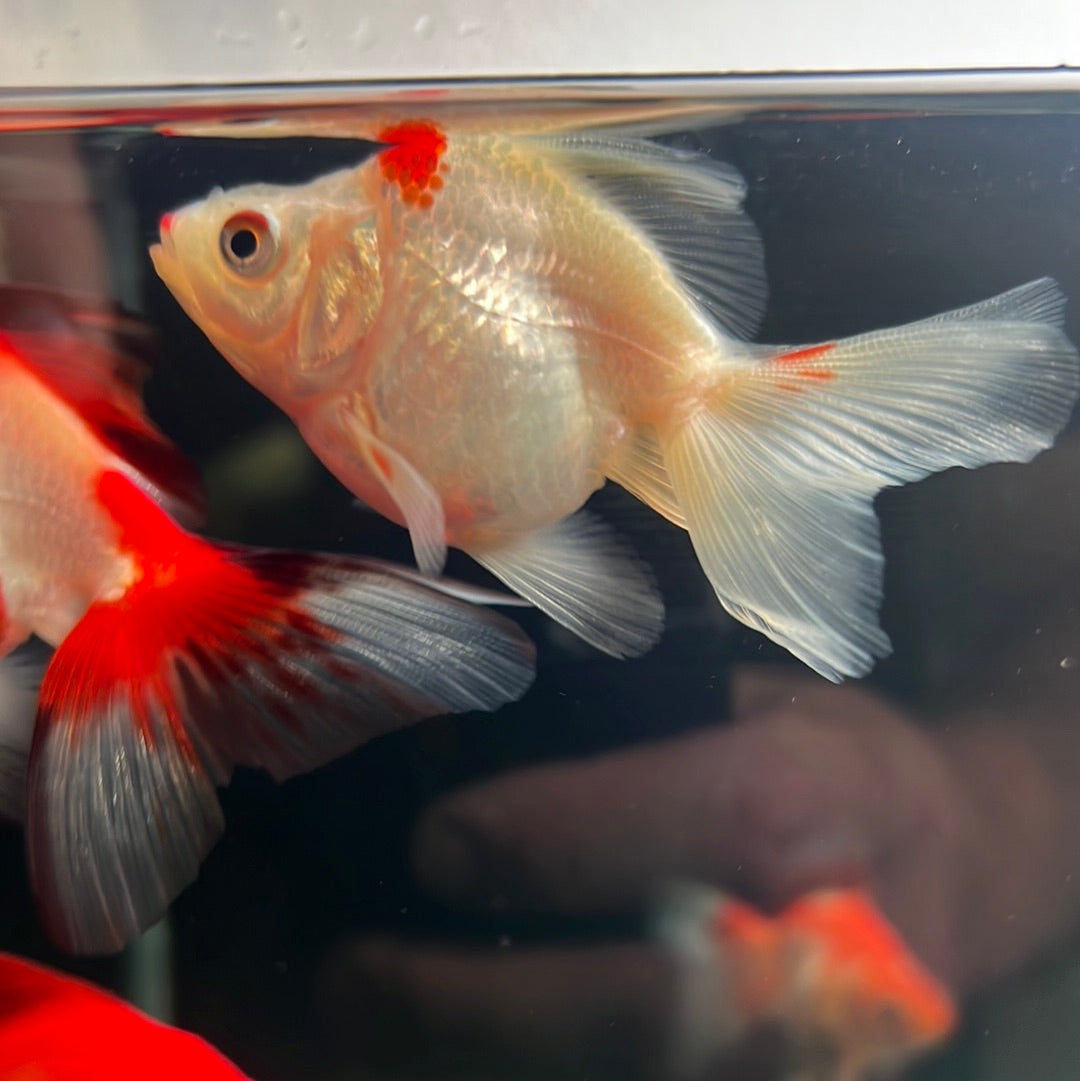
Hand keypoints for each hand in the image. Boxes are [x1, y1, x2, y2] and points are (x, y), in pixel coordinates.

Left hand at [315, 666, 1055, 1080]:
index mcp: (806, 809)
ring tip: (367, 1032)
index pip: (662, 831)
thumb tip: (467, 730)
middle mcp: (815, 948)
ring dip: (474, 1071)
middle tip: (351, 980)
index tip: (433, 849)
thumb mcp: (760, 697)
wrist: (960, 871)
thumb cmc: (843, 763)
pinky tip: (454, 1061)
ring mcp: (808, 1055)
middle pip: (633, 1008)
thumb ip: (634, 715)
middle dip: (465, 1006)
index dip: (533, 841)